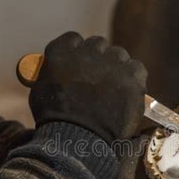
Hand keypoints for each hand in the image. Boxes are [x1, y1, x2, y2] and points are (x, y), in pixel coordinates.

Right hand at [24, 32, 146, 143]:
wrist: (79, 138)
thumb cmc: (56, 120)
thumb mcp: (41, 90)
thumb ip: (52, 73)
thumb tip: (61, 72)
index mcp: (62, 51)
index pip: (73, 39)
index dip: (77, 53)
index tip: (79, 65)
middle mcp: (88, 51)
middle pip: (98, 45)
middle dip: (98, 59)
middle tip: (98, 80)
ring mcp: (112, 62)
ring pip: (119, 55)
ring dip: (116, 68)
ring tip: (113, 90)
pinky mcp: (132, 77)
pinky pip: (136, 68)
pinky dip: (133, 78)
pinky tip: (127, 92)